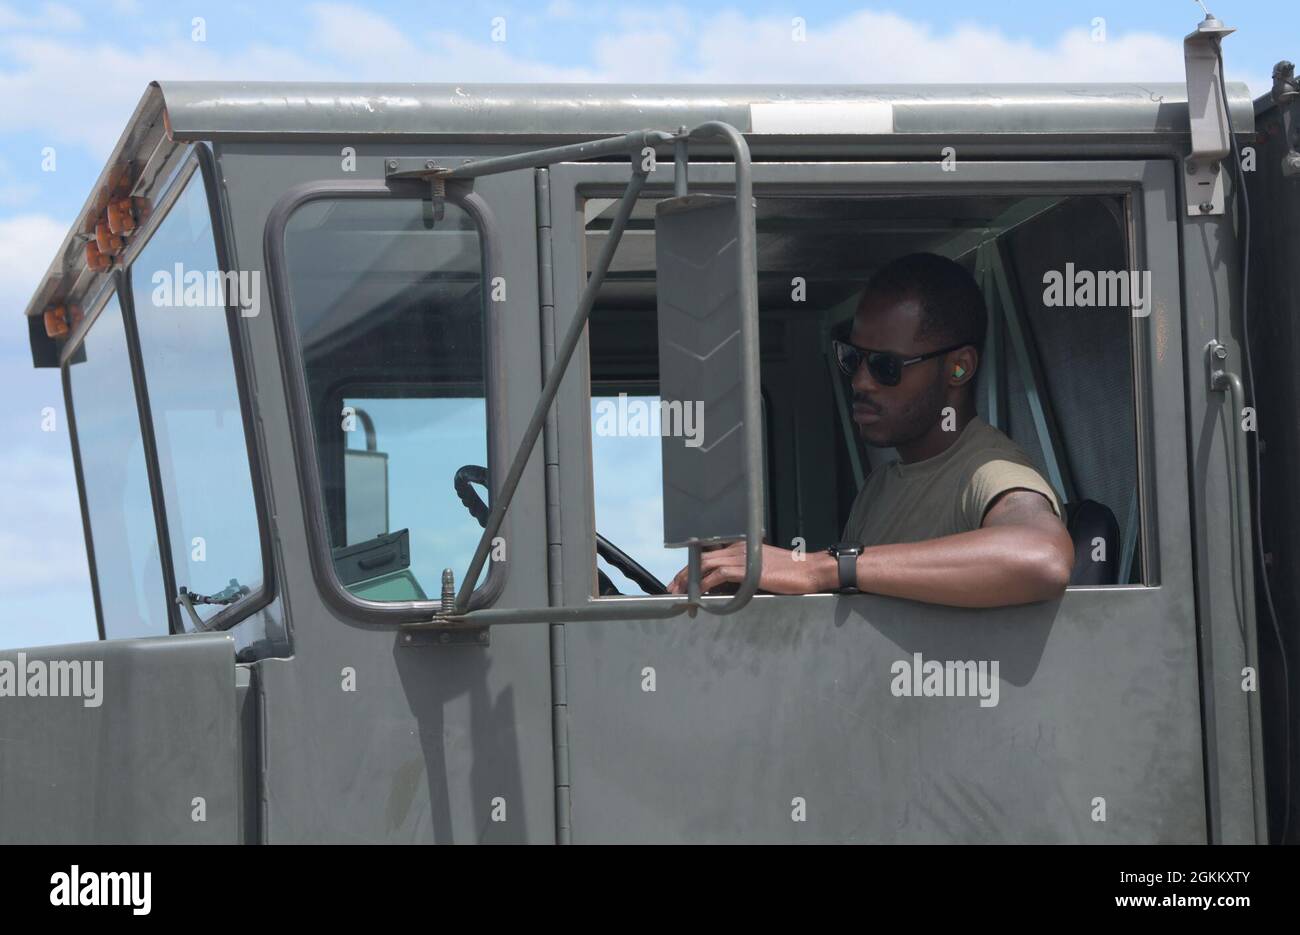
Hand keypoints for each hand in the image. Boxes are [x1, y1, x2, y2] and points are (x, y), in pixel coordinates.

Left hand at [666, 542, 836, 594]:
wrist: (809, 571)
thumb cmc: (789, 573)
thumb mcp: (759, 571)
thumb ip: (740, 575)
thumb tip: (721, 590)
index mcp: (739, 546)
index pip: (707, 555)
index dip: (691, 569)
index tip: (680, 583)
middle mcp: (736, 548)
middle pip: (700, 559)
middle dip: (683, 576)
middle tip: (672, 591)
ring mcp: (741, 557)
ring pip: (705, 565)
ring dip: (690, 582)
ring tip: (681, 597)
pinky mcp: (747, 569)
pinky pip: (718, 575)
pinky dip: (705, 586)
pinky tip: (700, 597)